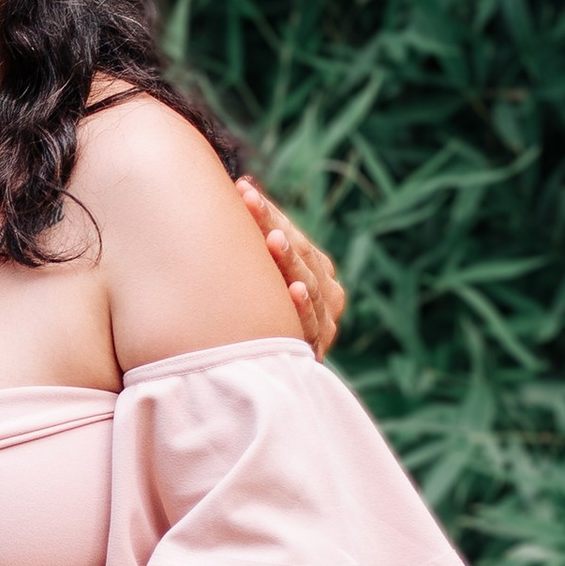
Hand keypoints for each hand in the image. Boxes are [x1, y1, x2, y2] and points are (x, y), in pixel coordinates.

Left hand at [235, 178, 342, 356]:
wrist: (258, 380)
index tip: (243, 189)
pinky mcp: (314, 351)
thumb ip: (255, 242)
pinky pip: (308, 328)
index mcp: (315, 271)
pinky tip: (295, 291)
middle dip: (272, 225)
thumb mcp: (256, 281)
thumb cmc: (249, 321)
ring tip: (273, 238)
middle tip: (249, 200)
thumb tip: (240, 184)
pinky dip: (303, 309)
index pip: (293, 236)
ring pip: (307, 285)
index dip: (269, 213)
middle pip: (300, 255)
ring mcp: (322, 323)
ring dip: (290, 261)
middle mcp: (324, 295)